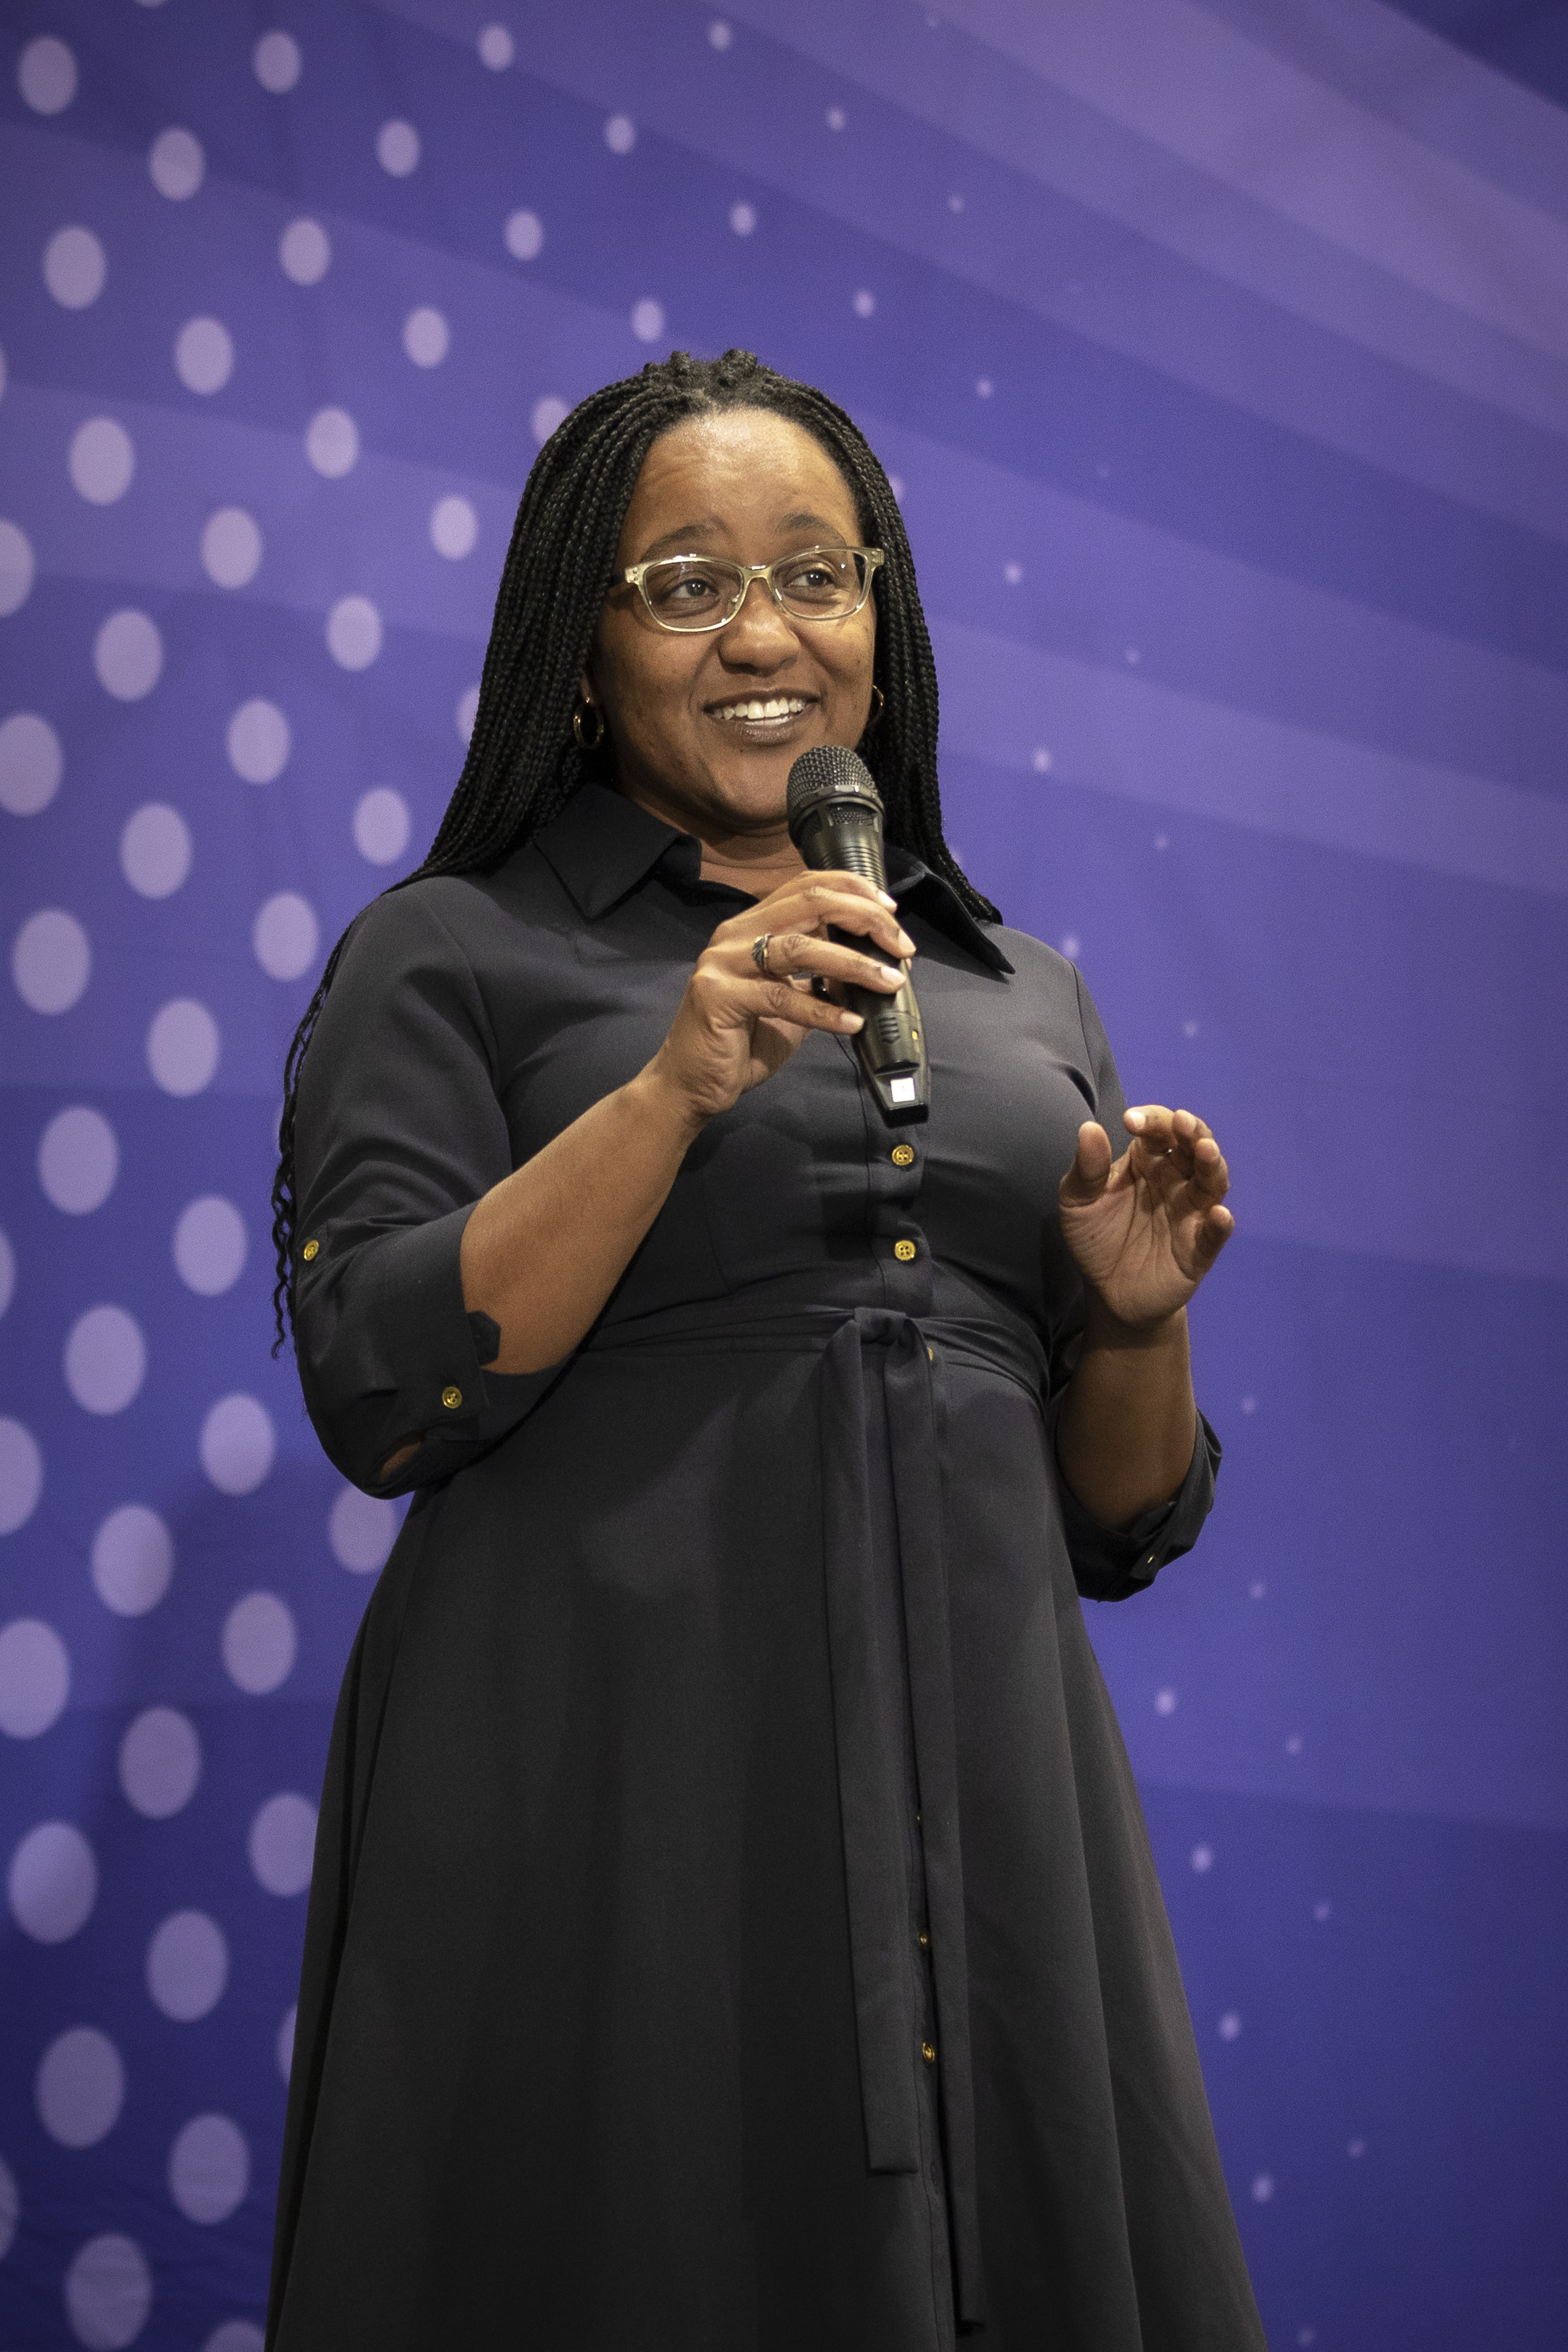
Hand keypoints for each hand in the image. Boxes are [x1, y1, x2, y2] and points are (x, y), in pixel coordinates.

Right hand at [644, 873, 915, 1127]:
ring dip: (854, 964)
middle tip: (900, 945)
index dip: (853, 889)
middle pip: (809, 903)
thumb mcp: (789, 1001)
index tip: (891, 911)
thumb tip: (872, 967)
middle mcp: (734, 934)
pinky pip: (782, 998)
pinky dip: (824, 1011)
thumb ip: (819, 978)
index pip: (806, 885)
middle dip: (863, 918)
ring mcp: (723, 963)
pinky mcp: (718, 997)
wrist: (691, 1084)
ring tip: (889, 982)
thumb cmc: (742, 1042)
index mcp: (751, 926)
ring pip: (800, 948)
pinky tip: (852, 1023)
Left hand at [1058, 1106, 1232, 1331]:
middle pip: (1193, 1147)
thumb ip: (1086, 1169)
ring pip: (1212, 1182)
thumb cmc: (1096, 1237)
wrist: (1107, 1292)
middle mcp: (1177, 1180)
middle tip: (1183, 1122)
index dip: (1150, 1120)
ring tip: (1205, 1151)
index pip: (1158, 1131)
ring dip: (1212, 1165)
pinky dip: (1220, 1224)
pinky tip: (1218, 1215)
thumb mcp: (1078, 1202)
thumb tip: (1089, 1128)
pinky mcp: (1199, 1247)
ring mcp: (1192, 1212)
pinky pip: (1214, 1234)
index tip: (1129, 1120)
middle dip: (1192, 1131)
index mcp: (1148, 1161)